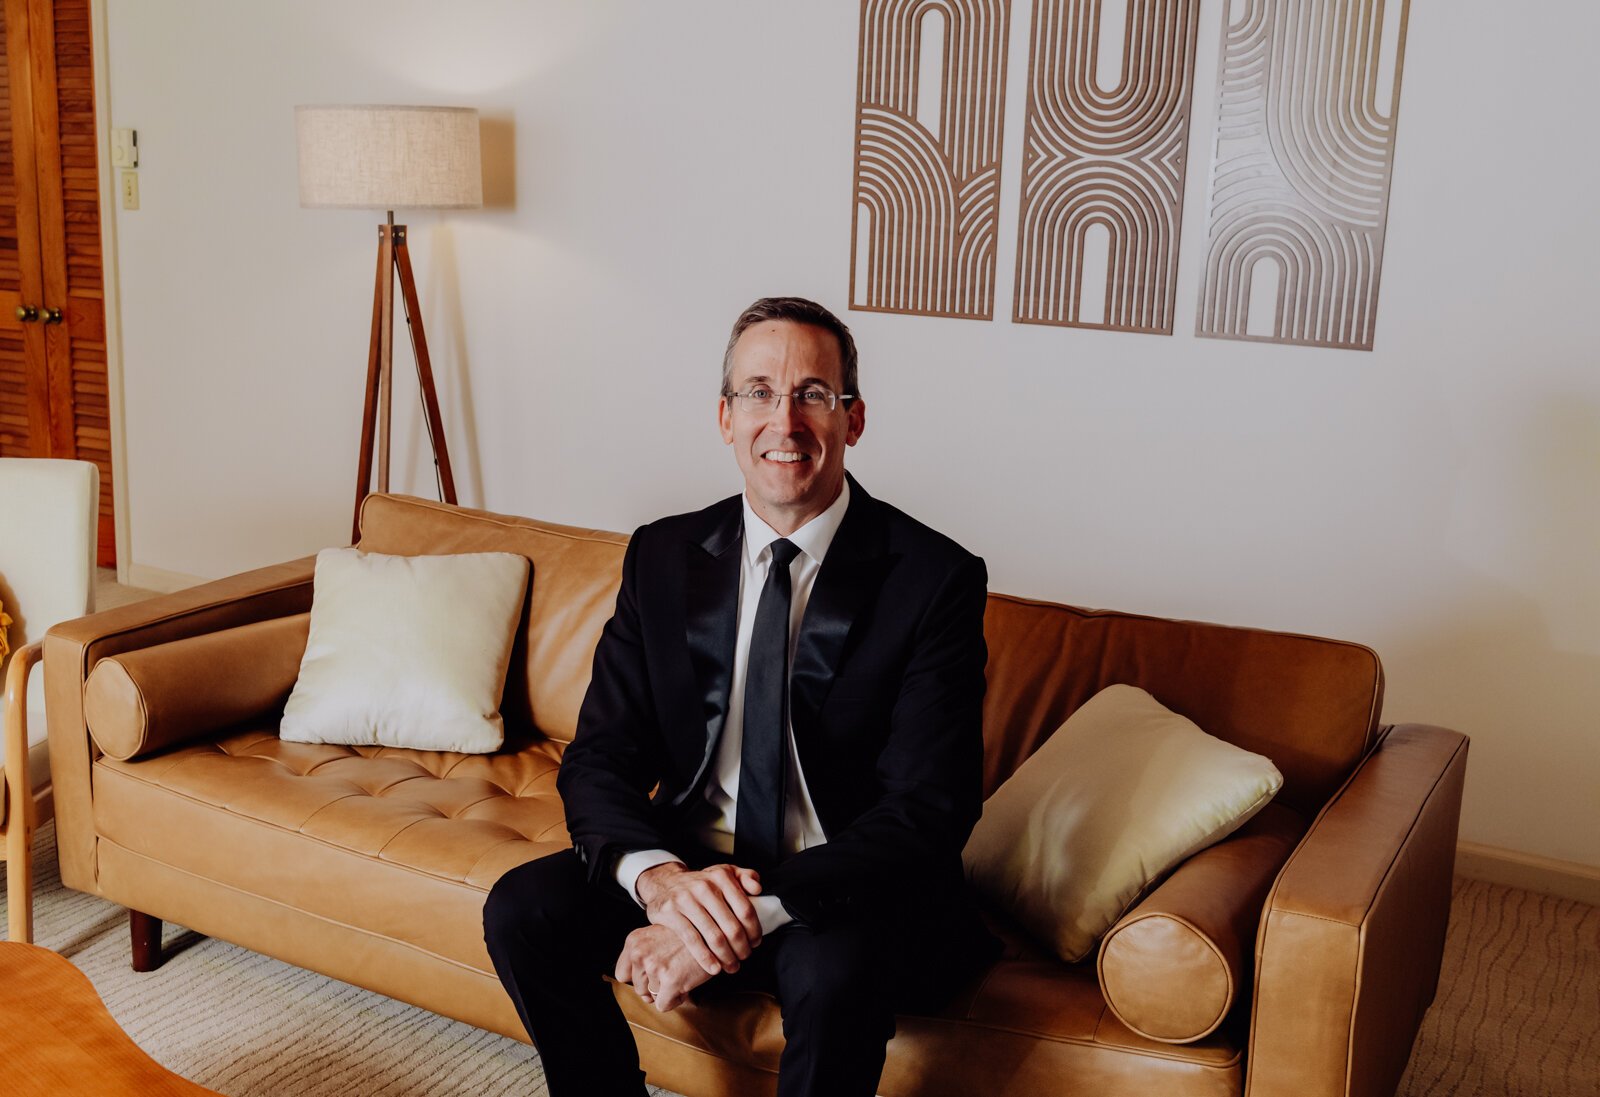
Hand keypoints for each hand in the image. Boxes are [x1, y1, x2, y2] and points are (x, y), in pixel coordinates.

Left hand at [614, 924, 715, 1012]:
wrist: (715, 934)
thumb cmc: (690, 936)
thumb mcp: (659, 935)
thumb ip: (645, 954)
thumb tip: (642, 989)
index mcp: (635, 940)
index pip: (623, 974)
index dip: (639, 979)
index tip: (652, 976)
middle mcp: (640, 952)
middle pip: (638, 988)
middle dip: (655, 987)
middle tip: (673, 973)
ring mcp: (654, 966)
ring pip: (651, 997)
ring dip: (666, 992)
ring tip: (680, 975)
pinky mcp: (670, 980)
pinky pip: (663, 1005)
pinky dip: (675, 1000)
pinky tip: (685, 985)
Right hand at [635, 862, 763, 975]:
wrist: (664, 882)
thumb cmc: (702, 883)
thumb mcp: (725, 872)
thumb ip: (746, 877)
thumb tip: (758, 889)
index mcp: (722, 877)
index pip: (746, 910)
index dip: (754, 930)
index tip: (756, 943)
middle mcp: (704, 887)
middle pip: (731, 927)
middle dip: (742, 948)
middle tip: (744, 957)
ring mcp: (686, 900)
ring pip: (714, 937)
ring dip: (727, 957)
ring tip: (732, 966)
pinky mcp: (670, 913)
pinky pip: (692, 940)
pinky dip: (705, 958)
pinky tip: (714, 968)